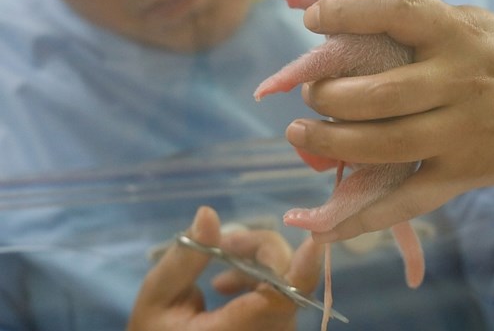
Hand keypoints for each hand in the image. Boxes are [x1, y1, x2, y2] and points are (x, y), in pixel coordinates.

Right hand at [127, 206, 322, 330]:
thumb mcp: (156, 299)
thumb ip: (184, 260)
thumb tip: (208, 214)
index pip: (279, 301)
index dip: (302, 269)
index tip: (313, 239)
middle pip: (287, 285)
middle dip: (262, 253)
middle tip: (223, 245)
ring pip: (288, 291)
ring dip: (260, 268)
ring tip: (219, 275)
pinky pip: (283, 302)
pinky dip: (262, 285)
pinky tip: (229, 288)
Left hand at [284, 0, 493, 241]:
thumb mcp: (468, 23)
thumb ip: (413, 22)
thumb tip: (332, 21)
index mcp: (458, 33)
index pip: (399, 12)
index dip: (349, 12)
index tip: (312, 21)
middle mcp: (462, 82)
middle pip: (382, 94)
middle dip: (330, 95)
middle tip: (309, 94)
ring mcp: (462, 134)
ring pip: (386, 146)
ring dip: (332, 142)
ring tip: (299, 133)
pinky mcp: (461, 175)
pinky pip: (405, 201)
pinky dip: (360, 218)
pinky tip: (320, 227)